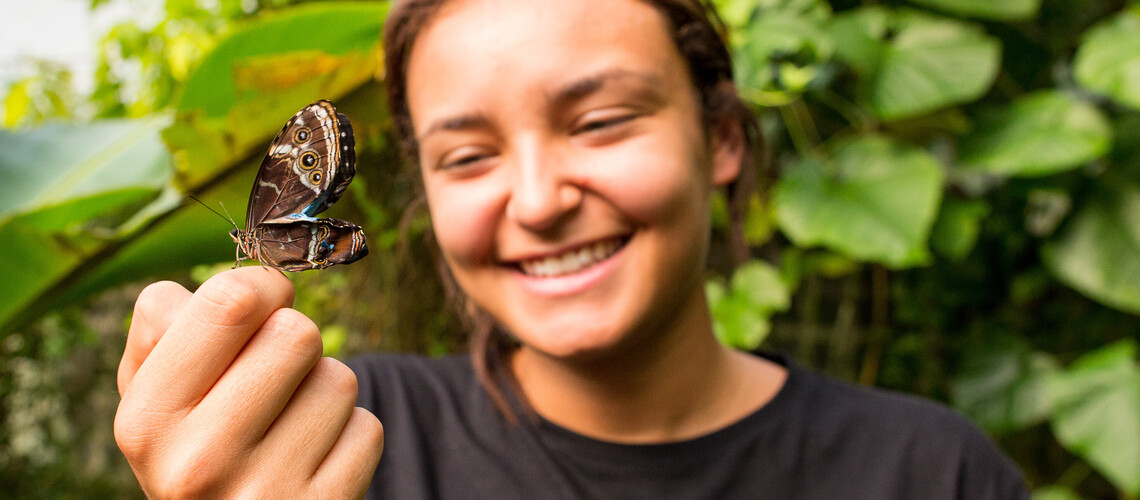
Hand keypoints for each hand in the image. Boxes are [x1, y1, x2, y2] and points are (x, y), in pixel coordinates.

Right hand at [114, 267, 382, 497]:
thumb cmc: (196, 450)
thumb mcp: (154, 401)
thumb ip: (163, 331)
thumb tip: (214, 287)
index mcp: (149, 419)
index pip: (232, 301)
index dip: (262, 287)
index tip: (263, 304)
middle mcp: (200, 461)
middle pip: (297, 332)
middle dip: (294, 343)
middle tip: (274, 376)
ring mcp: (266, 491)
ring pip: (338, 380)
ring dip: (322, 392)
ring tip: (289, 426)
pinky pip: (367, 429)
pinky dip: (349, 436)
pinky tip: (313, 460)